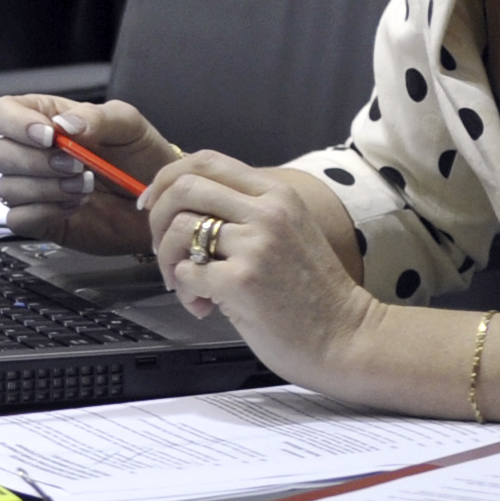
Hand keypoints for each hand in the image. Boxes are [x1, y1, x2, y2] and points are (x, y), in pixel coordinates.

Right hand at [0, 96, 175, 254]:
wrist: (158, 201)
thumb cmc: (142, 157)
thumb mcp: (129, 125)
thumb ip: (97, 117)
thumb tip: (63, 125)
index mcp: (44, 119)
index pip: (1, 113)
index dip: (15, 123)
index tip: (48, 136)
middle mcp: (31, 152)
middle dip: (36, 162)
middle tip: (76, 165)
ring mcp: (33, 188)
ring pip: (6, 188)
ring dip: (47, 189)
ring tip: (84, 188)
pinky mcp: (40, 219)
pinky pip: (18, 219)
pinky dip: (45, 213)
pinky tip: (74, 207)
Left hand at [136, 153, 379, 386]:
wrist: (348, 339)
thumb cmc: (313, 293)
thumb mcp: (287, 232)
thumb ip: (244, 213)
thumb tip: (181, 204)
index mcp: (277, 194)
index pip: (205, 161)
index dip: (166, 178)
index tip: (151, 203)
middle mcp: (267, 211)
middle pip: (182, 188)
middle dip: (156, 219)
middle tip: (162, 250)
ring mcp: (256, 245)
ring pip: (177, 230)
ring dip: (167, 261)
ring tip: (187, 286)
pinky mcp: (242, 281)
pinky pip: (186, 272)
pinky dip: (183, 290)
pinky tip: (203, 306)